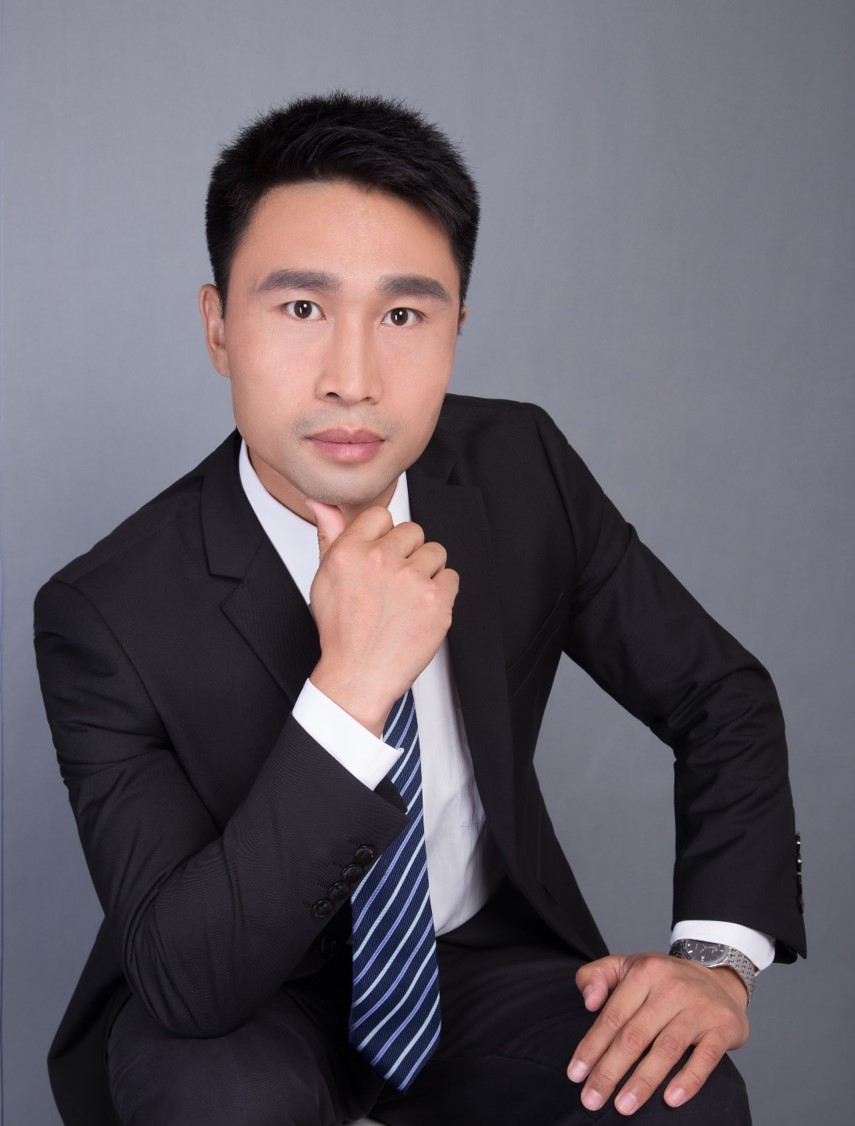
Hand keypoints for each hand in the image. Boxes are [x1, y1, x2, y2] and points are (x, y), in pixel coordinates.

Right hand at [306, 499, 458, 735]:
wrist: (358, 675)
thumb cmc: (342, 631)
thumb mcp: (325, 578)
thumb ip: (329, 535)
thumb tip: (322, 501)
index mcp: (351, 551)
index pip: (382, 515)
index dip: (384, 537)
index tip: (382, 557)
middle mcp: (381, 561)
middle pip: (413, 531)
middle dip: (407, 554)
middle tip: (394, 583)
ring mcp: (411, 581)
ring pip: (436, 552)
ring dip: (427, 571)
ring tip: (409, 596)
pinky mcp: (436, 602)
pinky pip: (452, 577)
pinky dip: (441, 593)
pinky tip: (421, 608)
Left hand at [567, 952, 748, 1115]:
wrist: (719, 978)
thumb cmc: (664, 980)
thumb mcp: (627, 966)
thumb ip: (596, 977)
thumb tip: (589, 1002)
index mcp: (644, 972)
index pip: (612, 1016)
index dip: (592, 1047)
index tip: (575, 1075)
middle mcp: (671, 988)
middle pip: (634, 1036)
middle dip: (609, 1071)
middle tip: (591, 1099)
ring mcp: (699, 1007)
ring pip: (666, 1050)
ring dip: (642, 1082)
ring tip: (622, 1107)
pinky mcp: (723, 1026)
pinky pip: (705, 1058)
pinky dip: (688, 1080)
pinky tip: (671, 1100)